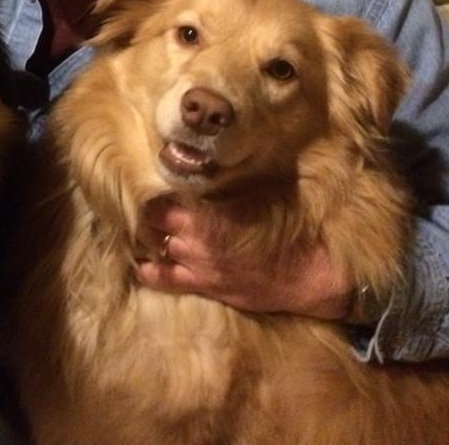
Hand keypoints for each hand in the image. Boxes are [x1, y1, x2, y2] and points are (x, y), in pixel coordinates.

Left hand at [135, 195, 351, 319]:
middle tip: (144, 200)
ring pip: (155, 250)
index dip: (152, 189)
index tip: (151, 179)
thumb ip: (226, 182)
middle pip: (151, 225)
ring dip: (148, 236)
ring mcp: (197, 268)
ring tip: (144, 225)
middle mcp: (194, 243)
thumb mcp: (257, 193)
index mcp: (206, 216)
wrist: (307, 275)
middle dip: (146, 212)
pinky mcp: (204, 287)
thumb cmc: (288, 228)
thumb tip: (205, 161)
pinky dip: (149, 269)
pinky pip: (165, 280)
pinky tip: (141, 261)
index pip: (160, 201)